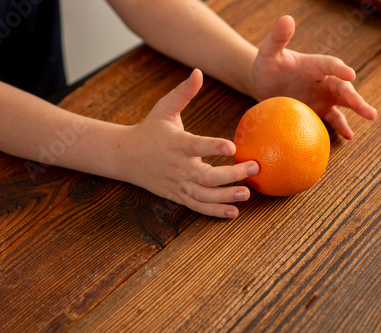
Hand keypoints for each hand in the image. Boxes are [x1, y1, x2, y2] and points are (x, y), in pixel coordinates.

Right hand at [120, 69, 258, 217]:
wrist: (126, 157)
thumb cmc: (149, 130)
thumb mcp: (163, 109)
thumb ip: (182, 93)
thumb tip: (198, 72)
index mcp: (177, 143)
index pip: (197, 145)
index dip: (214, 147)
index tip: (232, 147)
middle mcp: (178, 166)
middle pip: (206, 176)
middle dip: (232, 175)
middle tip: (254, 168)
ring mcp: (178, 184)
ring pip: (204, 195)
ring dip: (226, 196)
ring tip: (247, 194)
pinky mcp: (177, 195)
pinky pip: (197, 206)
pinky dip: (214, 211)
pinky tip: (233, 212)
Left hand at [250, 15, 376, 138]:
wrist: (262, 85)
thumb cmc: (267, 66)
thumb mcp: (269, 52)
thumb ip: (278, 38)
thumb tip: (286, 18)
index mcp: (315, 64)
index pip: (331, 65)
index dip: (340, 69)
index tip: (350, 74)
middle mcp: (323, 80)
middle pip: (342, 86)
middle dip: (352, 95)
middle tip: (362, 105)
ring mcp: (322, 96)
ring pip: (343, 102)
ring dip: (357, 108)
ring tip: (371, 116)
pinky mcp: (317, 110)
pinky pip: (332, 118)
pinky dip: (341, 126)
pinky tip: (350, 136)